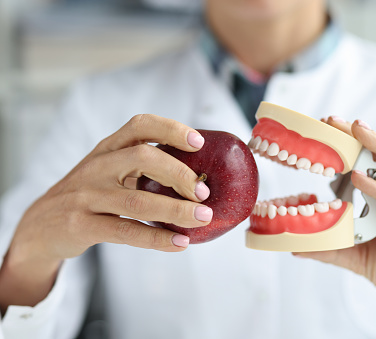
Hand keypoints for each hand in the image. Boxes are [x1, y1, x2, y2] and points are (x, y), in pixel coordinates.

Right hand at [0, 114, 211, 311]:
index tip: (198, 142)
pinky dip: (156, 238)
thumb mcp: (108, 171)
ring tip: (203, 217)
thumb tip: (198, 177)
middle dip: (179, 173)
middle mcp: (97, 167)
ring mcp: (87, 196)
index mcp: (108, 149)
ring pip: (137, 201)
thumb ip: (141, 167)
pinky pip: (125, 232)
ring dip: (176, 210)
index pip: (140, 126)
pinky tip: (179, 243)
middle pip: (142, 157)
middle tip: (204, 192)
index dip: (171, 129)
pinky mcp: (81, 225)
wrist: (40, 225)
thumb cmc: (89, 194)